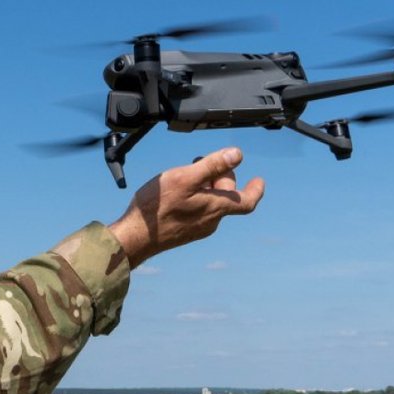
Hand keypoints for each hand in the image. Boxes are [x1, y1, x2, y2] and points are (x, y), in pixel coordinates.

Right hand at [107, 146, 263, 267]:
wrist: (134, 238)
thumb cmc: (157, 209)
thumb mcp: (184, 178)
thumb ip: (212, 166)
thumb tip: (237, 155)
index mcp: (215, 207)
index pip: (246, 201)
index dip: (255, 190)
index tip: (258, 181)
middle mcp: (210, 221)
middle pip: (225, 197)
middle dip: (219, 177)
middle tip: (202, 163)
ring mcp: (197, 229)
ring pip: (211, 204)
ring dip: (205, 188)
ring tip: (187, 176)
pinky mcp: (184, 233)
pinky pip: (198, 213)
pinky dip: (195, 199)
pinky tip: (177, 195)